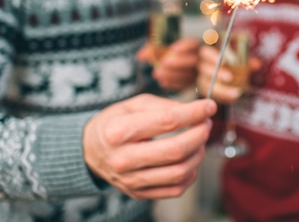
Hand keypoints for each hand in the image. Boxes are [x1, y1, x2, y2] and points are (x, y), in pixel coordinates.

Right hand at [83, 94, 216, 198]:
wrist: (89, 151)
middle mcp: (123, 159)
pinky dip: (191, 173)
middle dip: (200, 134)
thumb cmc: (115, 123)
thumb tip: (196, 111)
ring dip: (199, 153)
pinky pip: (176, 189)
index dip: (194, 113)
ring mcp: (130, 181)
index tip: (209, 106)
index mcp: (118, 131)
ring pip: (179, 172)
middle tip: (207, 123)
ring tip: (200, 139)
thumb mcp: (133, 104)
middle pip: (176, 150)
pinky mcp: (139, 193)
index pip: (167, 121)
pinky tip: (190, 158)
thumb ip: (164, 105)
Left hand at [137, 37, 200, 90]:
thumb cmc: (169, 50)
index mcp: (195, 44)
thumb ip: (153, 49)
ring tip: (158, 74)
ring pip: (190, 75)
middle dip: (178, 62)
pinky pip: (187, 85)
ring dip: (173, 75)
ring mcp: (199, 71)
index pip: (194, 44)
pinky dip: (174, 84)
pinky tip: (163, 82)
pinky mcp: (195, 83)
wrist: (176, 60)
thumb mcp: (162, 45)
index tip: (173, 49)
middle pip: (194, 60)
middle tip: (164, 63)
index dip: (185, 46)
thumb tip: (140, 56)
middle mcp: (200, 58)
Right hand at [196, 44, 260, 102]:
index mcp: (208, 54)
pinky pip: (212, 96)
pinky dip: (223, 97)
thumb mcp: (239, 55)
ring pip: (206, 85)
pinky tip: (233, 98)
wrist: (225, 70)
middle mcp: (202, 66)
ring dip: (221, 90)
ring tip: (235, 93)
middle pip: (204, 69)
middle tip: (229, 78)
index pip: (206, 53)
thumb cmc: (231, 59)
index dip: (213, 57)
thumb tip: (257, 64)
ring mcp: (203, 79)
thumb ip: (246, 59)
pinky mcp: (206, 91)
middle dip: (217, 73)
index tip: (223, 62)